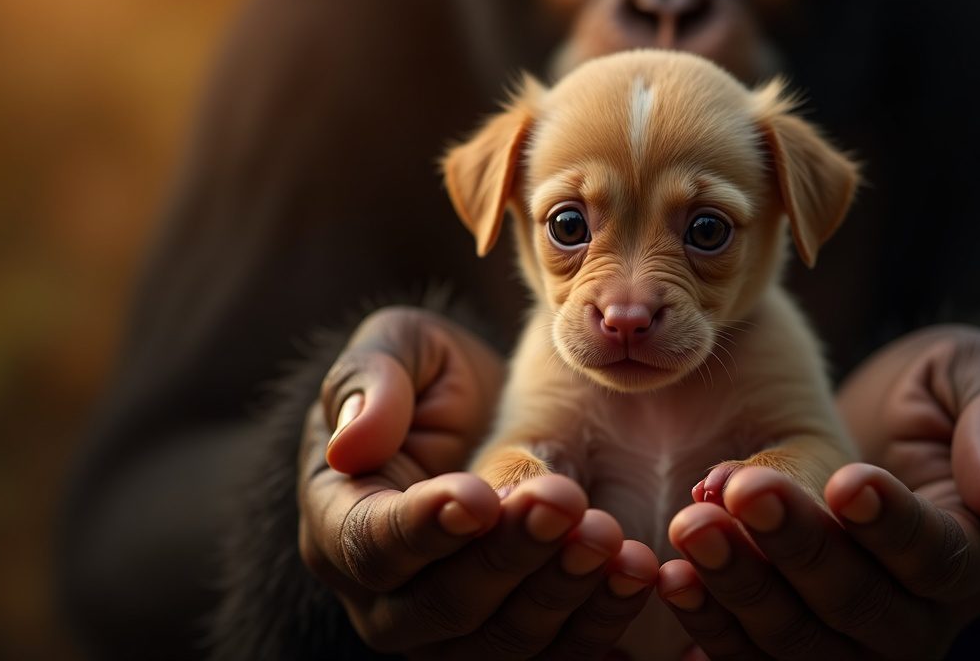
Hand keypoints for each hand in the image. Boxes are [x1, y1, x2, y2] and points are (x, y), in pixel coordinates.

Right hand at [299, 306, 657, 658]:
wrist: (486, 420)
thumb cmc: (433, 381)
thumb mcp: (400, 350)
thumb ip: (372, 380)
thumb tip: (350, 445)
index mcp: (341, 522)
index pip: (371, 544)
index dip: (423, 528)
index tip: (481, 496)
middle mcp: (383, 598)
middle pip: (438, 607)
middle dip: (507, 558)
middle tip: (565, 502)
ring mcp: (447, 634)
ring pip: (497, 643)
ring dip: (559, 594)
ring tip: (611, 539)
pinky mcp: (511, 642)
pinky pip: (551, 656)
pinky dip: (597, 624)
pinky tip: (638, 576)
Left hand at [659, 325, 979, 658]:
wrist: (873, 434)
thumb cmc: (931, 395)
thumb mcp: (976, 377)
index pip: (939, 558)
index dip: (893, 525)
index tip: (846, 480)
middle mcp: (925, 619)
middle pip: (862, 606)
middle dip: (798, 548)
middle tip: (741, 491)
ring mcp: (859, 645)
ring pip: (803, 644)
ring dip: (743, 590)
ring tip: (692, 528)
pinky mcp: (799, 646)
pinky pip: (755, 658)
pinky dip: (712, 625)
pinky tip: (670, 577)